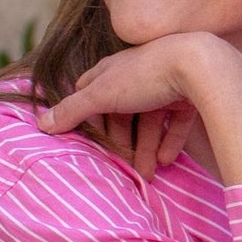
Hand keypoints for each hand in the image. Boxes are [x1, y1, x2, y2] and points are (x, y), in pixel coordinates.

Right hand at [37, 35, 215, 179]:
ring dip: (146, 149)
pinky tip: (166, 162)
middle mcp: (138, 75)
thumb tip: (41, 124)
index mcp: (113, 69)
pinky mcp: (189, 96)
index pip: (91, 90)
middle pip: (122, 113)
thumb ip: (74, 110)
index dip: (85, 113)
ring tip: (147, 176)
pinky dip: (170, 142)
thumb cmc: (145, 75)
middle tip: (120, 168)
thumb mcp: (102, 94)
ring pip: (150, 122)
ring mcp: (165, 84)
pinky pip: (176, 123)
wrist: (200, 65)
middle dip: (121, 142)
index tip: (83, 137)